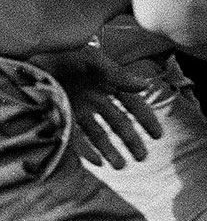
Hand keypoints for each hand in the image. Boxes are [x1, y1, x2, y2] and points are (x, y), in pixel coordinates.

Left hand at [28, 44, 162, 168]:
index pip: (133, 105)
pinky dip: (86, 151)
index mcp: (108, 85)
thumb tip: (145, 86)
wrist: (34, 56)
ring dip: (111, 151)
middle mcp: (96, 100)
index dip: (146, 120)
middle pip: (118, 124)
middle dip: (131, 141)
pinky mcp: (62, 118)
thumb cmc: (66, 54)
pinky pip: (76, 139)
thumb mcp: (93, 61)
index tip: (158, 135)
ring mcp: (79, 110)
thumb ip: (117, 75)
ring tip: (121, 166)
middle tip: (142, 158)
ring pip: (99, 135)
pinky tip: (97, 162)